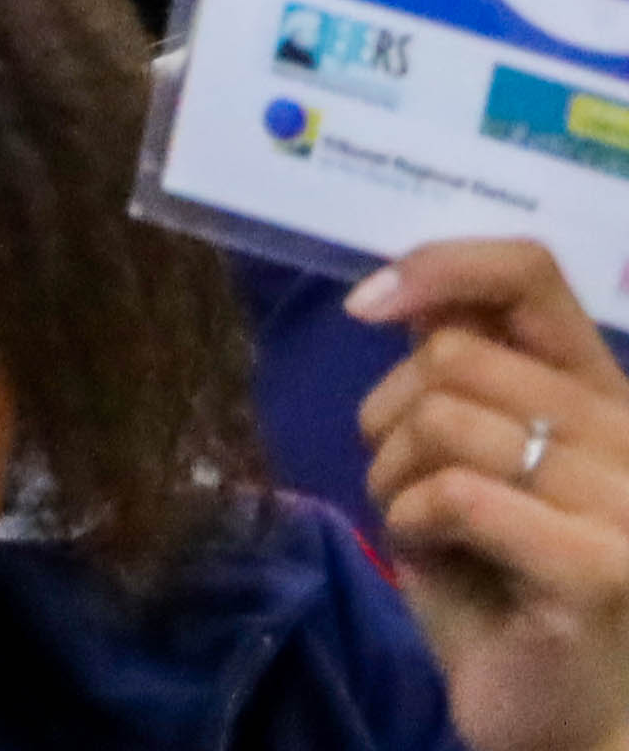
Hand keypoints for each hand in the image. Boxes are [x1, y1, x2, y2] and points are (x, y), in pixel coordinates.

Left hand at [355, 240, 628, 750]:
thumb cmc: (507, 594)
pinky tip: (437, 559)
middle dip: (391, 415)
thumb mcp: (478, 467)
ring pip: (443, 419)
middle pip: (454, 353)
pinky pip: (453, 493)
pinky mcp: (597, 565)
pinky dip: (412, 522)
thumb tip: (399, 294)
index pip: (532, 276)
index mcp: (606, 399)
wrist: (565, 723)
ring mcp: (626, 502)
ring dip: (394, 476)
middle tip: (403, 480)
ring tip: (424, 527)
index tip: (368, 304)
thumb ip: (461, 384)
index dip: (440, 265)